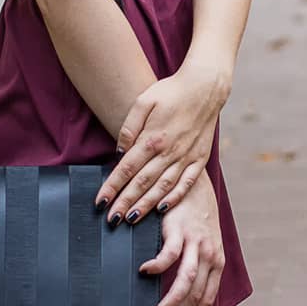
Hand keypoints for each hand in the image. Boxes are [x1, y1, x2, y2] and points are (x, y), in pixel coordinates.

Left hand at [97, 61, 227, 223]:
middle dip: (125, 202)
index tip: (100, 202)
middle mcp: (170, 151)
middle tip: (111, 219)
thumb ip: (129, 127)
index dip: (112, 187)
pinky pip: (186, 183)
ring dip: (146, 205)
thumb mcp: (144, 101)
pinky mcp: (200, 158)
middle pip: (142, 183)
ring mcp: (186, 156)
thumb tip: (119, 151)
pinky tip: (162, 208)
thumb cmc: (172, 91)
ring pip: (162, 187)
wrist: (206, 86)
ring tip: (131, 219)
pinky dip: (174, 198)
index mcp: (153, 137)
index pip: (126, 168)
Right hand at [142, 177, 223, 305]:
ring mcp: (196, 243)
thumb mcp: (200, 246)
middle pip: (196, 295)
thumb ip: (195, 269)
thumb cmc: (194, 219)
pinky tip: (143, 272)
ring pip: (186, 281)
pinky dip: (156, 267)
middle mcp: (210, 255)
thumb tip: (178, 299)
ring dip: (172, 302)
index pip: (207, 300)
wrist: (195, 184)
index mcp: (216, 262)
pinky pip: (169, 255)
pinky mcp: (180, 229)